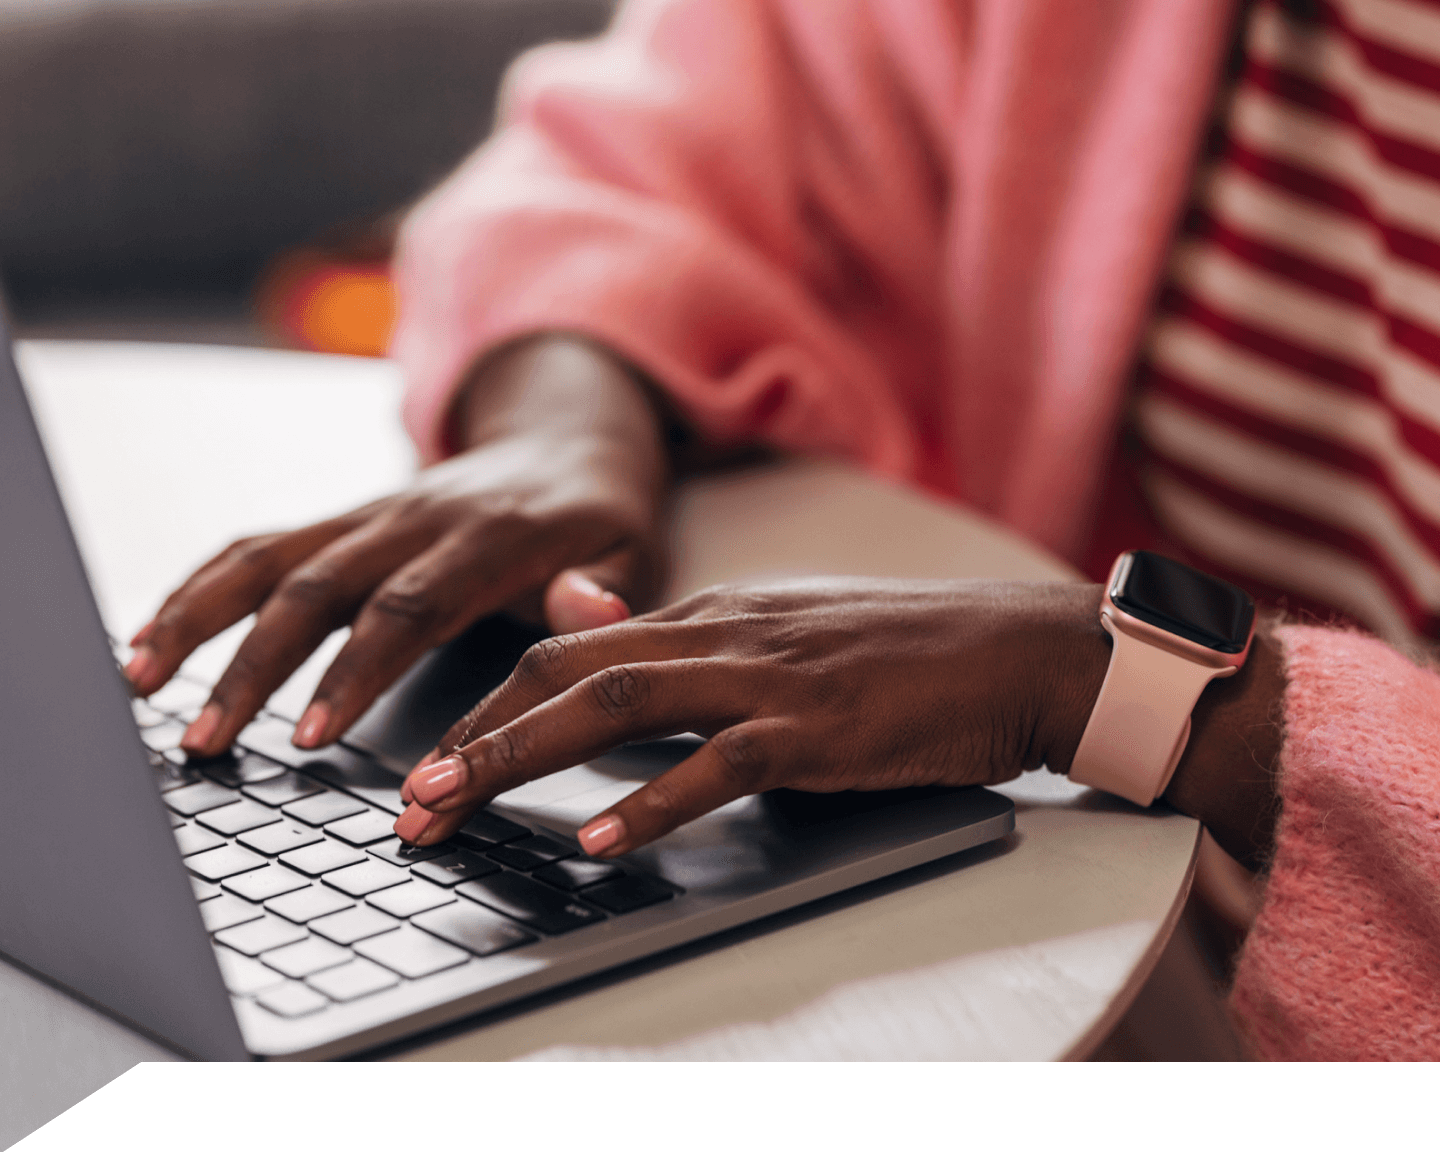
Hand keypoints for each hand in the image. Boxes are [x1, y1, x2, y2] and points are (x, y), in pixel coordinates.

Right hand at [126, 335, 674, 756]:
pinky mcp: (339, 522)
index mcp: (486, 537)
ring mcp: (367, 517)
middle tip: (208, 739)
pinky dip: (197, 589)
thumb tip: (590, 606)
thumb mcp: (633, 549)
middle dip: (253, 666)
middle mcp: (412, 520)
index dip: (353, 669)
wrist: (569, 441)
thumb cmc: (600, 518)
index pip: (407, 606)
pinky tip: (149, 639)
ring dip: (197, 619)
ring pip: (266, 560)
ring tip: (140, 684)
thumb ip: (608, 586)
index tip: (311, 734)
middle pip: (316, 587)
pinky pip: (256, 547)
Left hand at [392, 579, 1112, 854]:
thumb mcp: (788, 632)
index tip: (429, 754)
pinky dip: (648, 800)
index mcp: (715, 611)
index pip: (571, 645)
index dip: (487, 699)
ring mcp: (770, 674)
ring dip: (521, 756)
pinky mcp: (819, 724)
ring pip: (616, 703)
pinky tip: (597, 835)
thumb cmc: (914, 653)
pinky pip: (715, 762)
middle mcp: (726, 630)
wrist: (1022, 649)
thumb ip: (696, 644)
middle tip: (406, 797)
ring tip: (454, 806)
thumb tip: (600, 636)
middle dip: (474, 732)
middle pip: (567, 669)